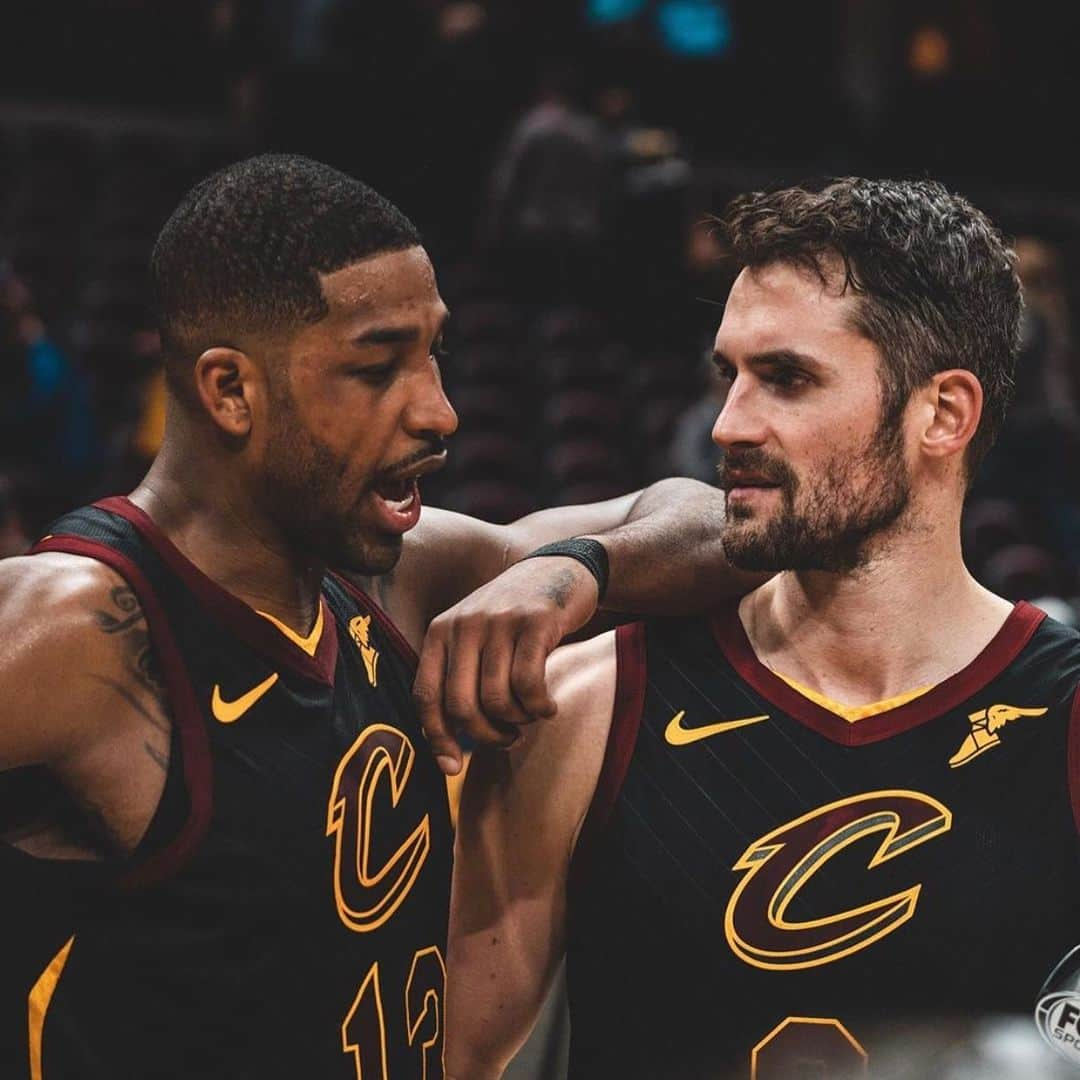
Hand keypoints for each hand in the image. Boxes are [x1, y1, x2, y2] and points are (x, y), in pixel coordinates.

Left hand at [413, 556, 598, 775]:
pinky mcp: (535, 622)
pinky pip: (529, 684)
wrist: (558, 568)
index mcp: (440, 631)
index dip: (437, 739)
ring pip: (498, 700)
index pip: (425, 697)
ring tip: (530, 715)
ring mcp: (500, 622)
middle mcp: (464, 625)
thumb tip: (445, 746)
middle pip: (462, 707)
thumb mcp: (474, 635)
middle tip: (507, 737)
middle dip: (486, 736)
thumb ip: (457, 677)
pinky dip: (539, 707)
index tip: (453, 768)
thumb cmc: (513, 617)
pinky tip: (548, 706)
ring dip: (518, 721)